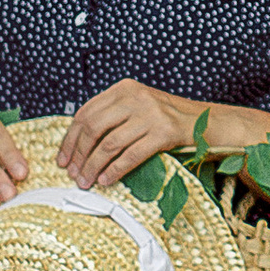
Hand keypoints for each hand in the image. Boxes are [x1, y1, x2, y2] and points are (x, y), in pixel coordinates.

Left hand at [56, 83, 197, 191]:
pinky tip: (106, 180)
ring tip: (86, 181)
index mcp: (124, 89)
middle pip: (94, 128)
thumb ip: (113, 116)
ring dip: (93, 166)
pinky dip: (114, 170)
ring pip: (109, 144)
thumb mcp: (138, 107)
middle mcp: (136, 97)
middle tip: (73, 174)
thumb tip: (78, 144)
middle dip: (79, 154)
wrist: (207, 122)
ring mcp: (151, 114)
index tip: (62, 159)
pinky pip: (131, 155)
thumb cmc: (168, 119)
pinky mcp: (164, 132)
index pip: (86, 113)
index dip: (70, 139)